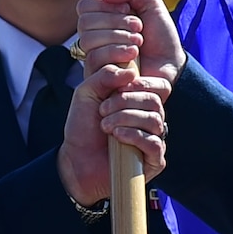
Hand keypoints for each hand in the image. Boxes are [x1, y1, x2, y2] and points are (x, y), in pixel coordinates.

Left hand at [57, 65, 172, 204]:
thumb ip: (104, 75)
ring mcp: (154, 138)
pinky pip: (154, 143)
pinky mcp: (154, 159)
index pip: (156, 85)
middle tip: (102, 110)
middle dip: (125, 101)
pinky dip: (134, 136)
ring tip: (105, 126)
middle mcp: (150, 118)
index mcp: (139, 101)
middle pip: (154, 100)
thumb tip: (130, 72)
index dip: (137, 83)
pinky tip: (117, 137)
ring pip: (155, 120)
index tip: (113, 89)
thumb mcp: (86, 93)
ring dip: (126, 119)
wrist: (76, 161)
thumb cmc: (83, 127)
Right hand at [77, 0, 187, 83]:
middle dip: (115, 22)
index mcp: (101, 18)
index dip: (104, 5)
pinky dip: (116, 52)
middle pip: (84, 23)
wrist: (171, 64)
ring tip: (139, 41)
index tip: (127, 8)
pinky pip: (94, 58)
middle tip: (138, 27)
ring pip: (88, 40)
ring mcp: (94, 57)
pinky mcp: (98, 75)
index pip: (84, 6)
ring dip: (117, 37)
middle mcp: (94, 37)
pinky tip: (134, 55)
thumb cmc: (160, 36)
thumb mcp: (151, 4)